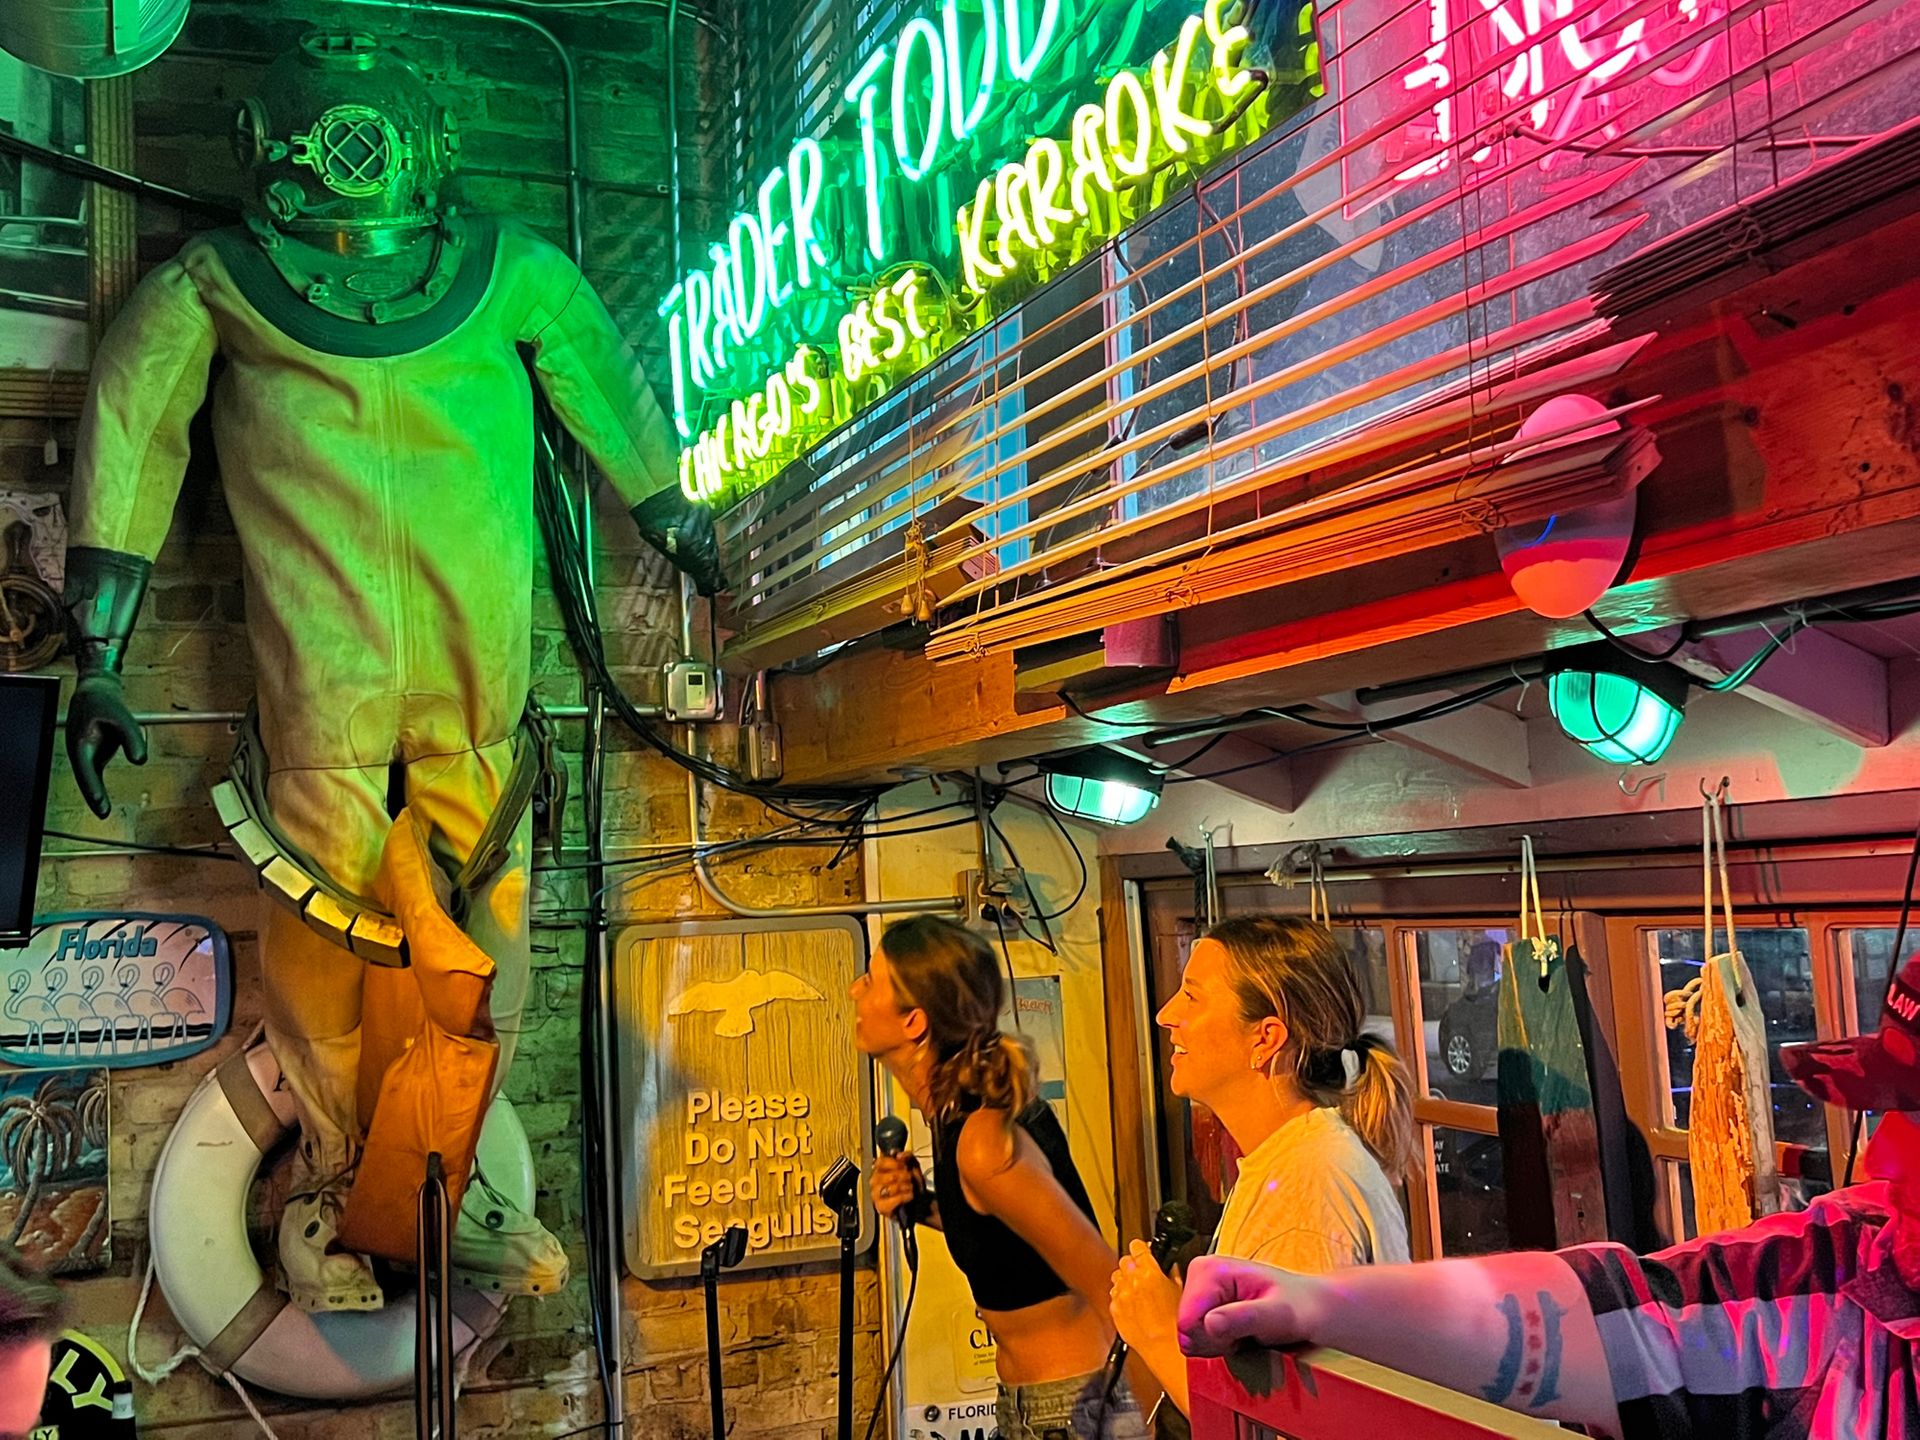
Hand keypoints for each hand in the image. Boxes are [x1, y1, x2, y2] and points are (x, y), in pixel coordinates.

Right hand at [65, 672, 145, 818]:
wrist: (96, 690)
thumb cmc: (106, 702)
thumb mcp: (122, 717)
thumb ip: (132, 738)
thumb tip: (140, 761)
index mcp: (80, 741)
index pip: (85, 768)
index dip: (92, 786)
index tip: (98, 801)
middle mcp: (79, 749)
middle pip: (84, 777)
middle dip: (92, 795)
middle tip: (102, 813)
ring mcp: (84, 752)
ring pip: (88, 777)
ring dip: (94, 794)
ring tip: (103, 812)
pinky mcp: (93, 753)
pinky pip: (94, 773)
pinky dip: (97, 786)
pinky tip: (102, 800)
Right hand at [871, 1153, 923, 1219]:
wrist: (919, 1201)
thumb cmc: (912, 1183)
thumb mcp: (913, 1165)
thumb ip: (907, 1156)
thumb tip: (899, 1155)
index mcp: (879, 1169)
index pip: (880, 1162)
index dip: (895, 1163)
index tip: (905, 1166)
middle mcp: (875, 1181)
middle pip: (889, 1176)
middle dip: (904, 1176)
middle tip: (910, 1178)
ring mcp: (876, 1195)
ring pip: (891, 1188)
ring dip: (906, 1187)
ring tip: (911, 1187)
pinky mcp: (881, 1207)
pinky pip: (893, 1201)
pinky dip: (904, 1197)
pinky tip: (909, 1196)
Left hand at [1110, 1239, 1182, 1356]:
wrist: (1166, 1350)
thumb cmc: (1177, 1326)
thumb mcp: (1182, 1292)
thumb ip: (1173, 1273)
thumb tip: (1170, 1266)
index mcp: (1149, 1272)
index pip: (1137, 1247)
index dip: (1141, 1249)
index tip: (1143, 1251)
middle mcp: (1131, 1281)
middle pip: (1125, 1261)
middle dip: (1133, 1264)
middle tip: (1143, 1274)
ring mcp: (1121, 1297)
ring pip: (1117, 1278)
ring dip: (1126, 1281)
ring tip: (1139, 1292)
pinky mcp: (1115, 1312)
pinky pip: (1114, 1297)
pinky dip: (1122, 1298)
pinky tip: (1135, 1307)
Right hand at [1176, 1255, 1324, 1357]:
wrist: (1312, 1311)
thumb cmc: (1301, 1308)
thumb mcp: (1279, 1315)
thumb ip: (1245, 1318)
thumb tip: (1210, 1323)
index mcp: (1210, 1269)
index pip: (1188, 1321)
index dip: (1216, 1336)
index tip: (1244, 1328)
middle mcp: (1200, 1278)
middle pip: (1188, 1332)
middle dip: (1217, 1341)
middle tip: (1249, 1333)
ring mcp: (1202, 1295)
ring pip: (1193, 1340)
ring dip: (1220, 1346)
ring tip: (1247, 1334)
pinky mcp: (1205, 1311)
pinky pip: (1199, 1343)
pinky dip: (1221, 1347)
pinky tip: (1240, 1337)